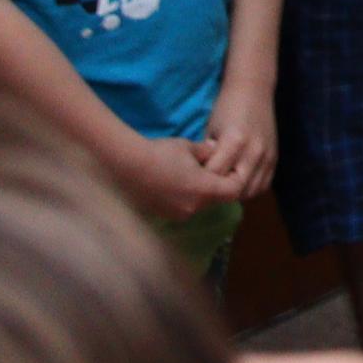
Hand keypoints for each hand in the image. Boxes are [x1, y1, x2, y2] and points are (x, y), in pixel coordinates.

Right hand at [117, 132, 240, 224]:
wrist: (127, 165)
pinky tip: (173, 183)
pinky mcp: (163, 215)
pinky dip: (184, 197)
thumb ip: (207, 151)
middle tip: (209, 168)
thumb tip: (216, 149)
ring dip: (199, 192)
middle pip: (216, 199)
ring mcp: (177, 214)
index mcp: (204, 190)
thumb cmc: (161, 152)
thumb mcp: (189, 147)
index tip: (230, 166)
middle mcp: (193, 207)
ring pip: (198, 204)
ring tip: (188, 174)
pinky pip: (183, 207)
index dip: (235, 178)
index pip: (234, 190)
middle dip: (216, 185)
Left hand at [195, 81, 276, 197]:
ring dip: (235, 192)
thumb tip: (202, 177)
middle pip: (235, 189)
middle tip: (208, 187)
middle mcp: (254, 151)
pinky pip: (263, 184)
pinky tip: (239, 182)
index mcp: (235, 141)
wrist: (253, 89)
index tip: (194, 178)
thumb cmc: (226, 107)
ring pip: (250, 191)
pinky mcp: (275, 158)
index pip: (215, 176)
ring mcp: (267, 156)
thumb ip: (208, 156)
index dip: (201, 180)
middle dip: (219, 191)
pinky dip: (250, 188)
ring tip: (223, 186)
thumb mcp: (210, 130)